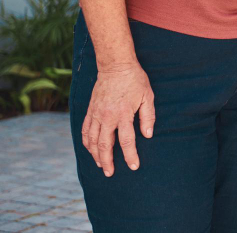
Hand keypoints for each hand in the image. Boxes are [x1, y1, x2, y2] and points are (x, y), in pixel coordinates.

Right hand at [80, 62, 154, 176]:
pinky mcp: (90, 111)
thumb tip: (148, 135)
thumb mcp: (148, 96)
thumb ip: (148, 117)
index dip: (130, 156)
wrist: (115, 66)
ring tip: (101, 165)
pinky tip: (90, 149)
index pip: (126, 141)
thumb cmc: (135, 80)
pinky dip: (86, 142)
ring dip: (95, 155)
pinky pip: (85, 130)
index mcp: (124, 114)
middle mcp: (107, 116)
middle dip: (107, 161)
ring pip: (92, 140)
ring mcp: (96, 114)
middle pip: (105, 145)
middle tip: (110, 173)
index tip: (133, 167)